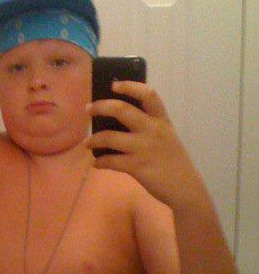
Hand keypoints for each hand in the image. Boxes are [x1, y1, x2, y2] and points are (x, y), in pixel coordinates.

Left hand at [83, 80, 204, 210]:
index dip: (130, 86)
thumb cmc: (171, 161)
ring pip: (110, 137)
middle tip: (88, 109)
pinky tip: (97, 163)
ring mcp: (144, 149)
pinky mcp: (137, 167)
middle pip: (122, 110)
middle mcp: (153, 131)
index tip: (113, 84)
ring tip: (87, 143)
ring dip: (94, 139)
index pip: (148, 95)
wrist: (185, 189)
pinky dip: (99, 162)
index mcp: (162, 121)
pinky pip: (110, 161)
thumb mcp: (166, 137)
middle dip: (100, 107)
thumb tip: (116, 119)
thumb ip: (149, 126)